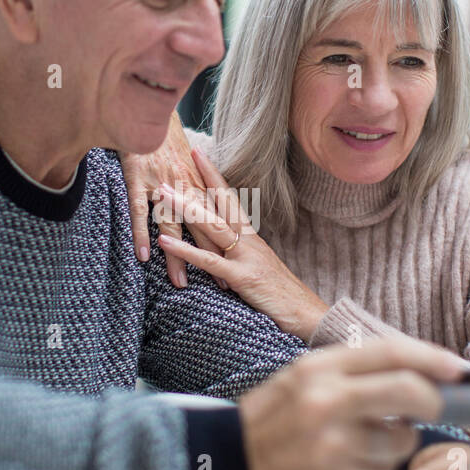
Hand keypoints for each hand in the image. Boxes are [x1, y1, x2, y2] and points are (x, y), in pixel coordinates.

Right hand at [120, 113, 220, 288]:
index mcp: (199, 185)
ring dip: (177, 257)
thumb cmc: (166, 140)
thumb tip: (198, 215)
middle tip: (222, 288)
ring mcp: (162, 185)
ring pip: (173, 226)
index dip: (227, 249)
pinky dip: (142, 234)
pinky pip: (140, 212)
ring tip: (179, 283)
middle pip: (201, 230)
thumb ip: (193, 191)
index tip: (235, 274)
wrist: (148, 110)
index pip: (217, 224)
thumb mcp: (185, 166)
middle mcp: (186, 187)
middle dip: (212, 261)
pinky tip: (142, 256)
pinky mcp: (139, 180)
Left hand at [155, 148, 330, 341]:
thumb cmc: (282, 296)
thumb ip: (240, 257)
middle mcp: (248, 240)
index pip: (229, 199)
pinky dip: (185, 250)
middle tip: (173, 163)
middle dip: (195, 183)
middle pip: (219, 204)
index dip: (214, 176)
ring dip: (185, 208)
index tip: (198, 155)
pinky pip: (209, 261)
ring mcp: (246, 257)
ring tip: (161, 195)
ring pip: (211, 225)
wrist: (307, 314)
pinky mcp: (242, 277)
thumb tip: (223, 250)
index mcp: (251, 237)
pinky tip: (165, 240)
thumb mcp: (258, 271)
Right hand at [238, 338, 463, 469]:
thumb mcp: (301, 378)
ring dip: (394, 442)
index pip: (389, 352)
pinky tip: (344, 465)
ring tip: (358, 444)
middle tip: (433, 405)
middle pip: (407, 391)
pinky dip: (375, 469)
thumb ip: (352, 371)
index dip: (430, 357)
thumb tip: (413, 371)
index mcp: (318, 370)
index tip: (453, 367)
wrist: (224, 465)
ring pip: (400, 440)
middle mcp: (326, 402)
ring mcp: (333, 444)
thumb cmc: (269, 422)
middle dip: (431, 400)